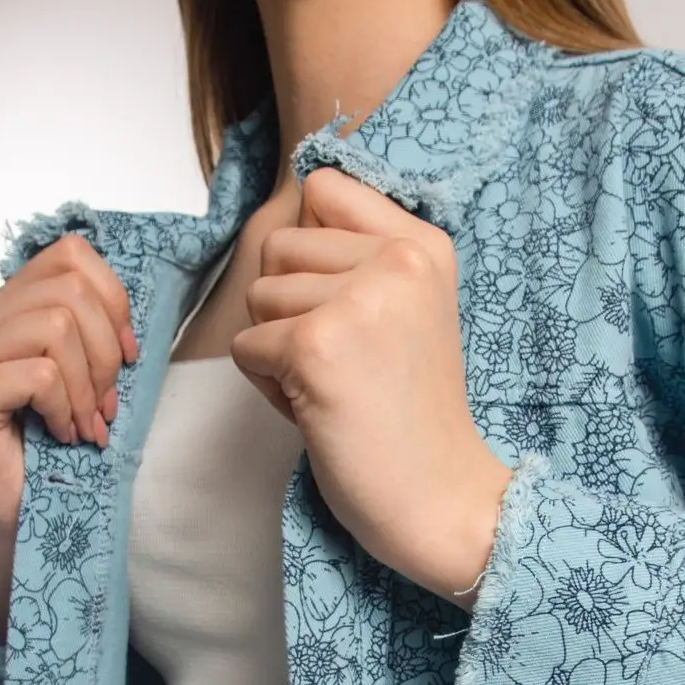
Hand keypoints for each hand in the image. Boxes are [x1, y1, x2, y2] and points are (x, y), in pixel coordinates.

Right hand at [0, 233, 136, 547]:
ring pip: (57, 328)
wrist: (26, 516)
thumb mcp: (85, 374)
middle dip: (107, 355)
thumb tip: (124, 308)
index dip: (114, 301)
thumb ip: (90, 329)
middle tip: (105, 407)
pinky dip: (66, 409)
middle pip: (70, 292)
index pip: (69, 256)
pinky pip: (41, 374)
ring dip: (88, 387)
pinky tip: (61, 435)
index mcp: (3, 307)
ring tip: (85, 425)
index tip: (128, 355)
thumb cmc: (59, 447)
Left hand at [231, 168, 511, 605]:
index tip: (341, 301)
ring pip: (257, 296)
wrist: (439, 497)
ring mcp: (357, 300)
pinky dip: (267, 386)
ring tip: (333, 387)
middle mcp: (396, 259)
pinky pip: (245, 346)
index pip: (323, 187)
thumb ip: (360, 258)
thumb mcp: (409, 312)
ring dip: (278, 349)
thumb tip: (288, 212)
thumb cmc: (414, 417)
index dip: (310, 247)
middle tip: (344, 364)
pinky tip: (318, 411)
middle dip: (290, 309)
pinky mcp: (316, 347)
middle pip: (278, 246)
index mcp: (423, 244)